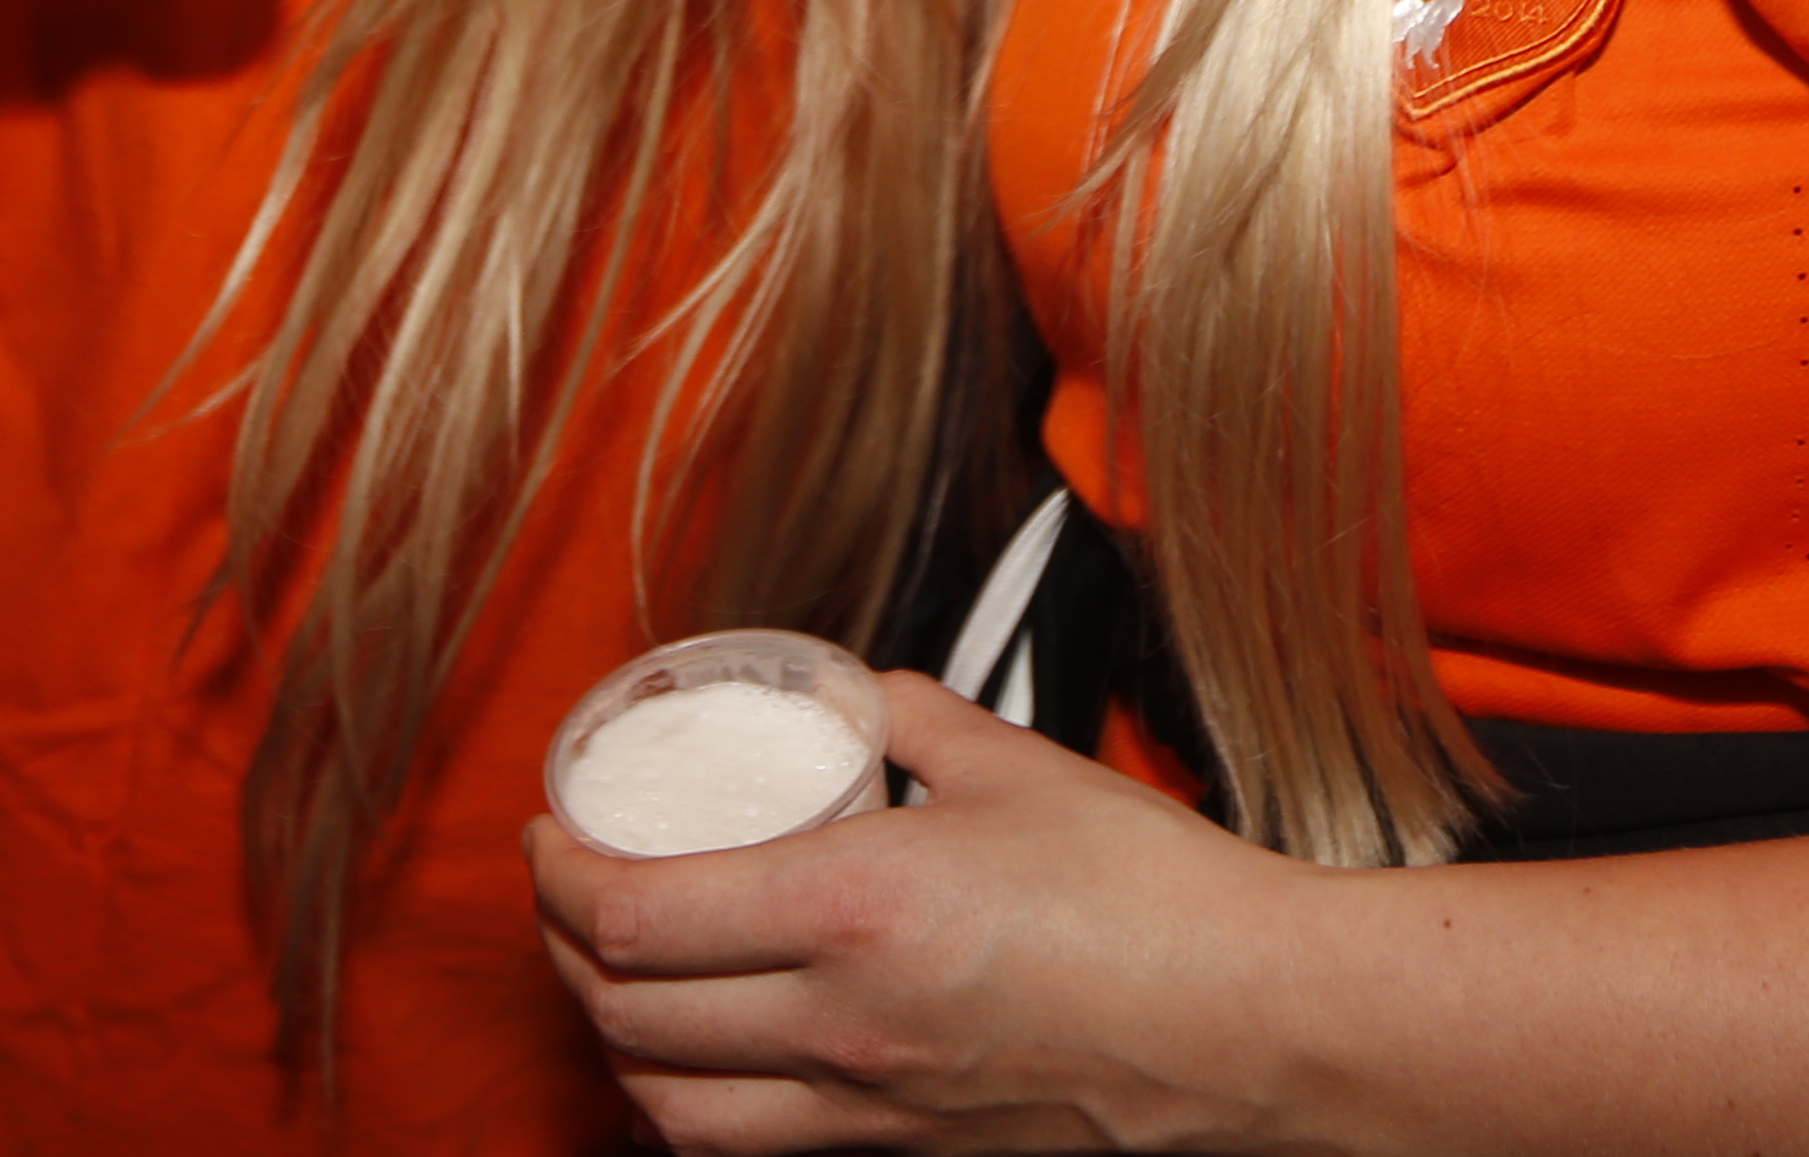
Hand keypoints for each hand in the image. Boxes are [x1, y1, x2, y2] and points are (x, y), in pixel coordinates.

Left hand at [531, 674, 1302, 1154]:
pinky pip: (750, 1148)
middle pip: (626, 1016)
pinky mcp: (906, 1153)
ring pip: (671, 1107)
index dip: (559, 872)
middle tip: (563, 884)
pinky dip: (690, 1107)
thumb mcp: (1017, 764)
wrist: (1256, 1025)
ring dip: (614, 1043)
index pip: (633, 917)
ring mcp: (871, 1108)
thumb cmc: (1160, 902)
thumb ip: (911, 717)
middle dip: (561, 947)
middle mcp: (843, 1026)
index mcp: (855, 911)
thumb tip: (855, 696)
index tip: (552, 828)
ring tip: (610, 979)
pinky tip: (699, 1059)